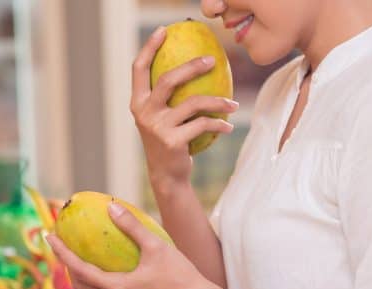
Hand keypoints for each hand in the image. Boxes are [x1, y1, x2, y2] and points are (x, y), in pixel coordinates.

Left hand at [47, 203, 215, 288]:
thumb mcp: (156, 245)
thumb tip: (111, 206)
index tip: (50, 237)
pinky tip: (102, 267)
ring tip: (76, 255)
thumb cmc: (180, 274)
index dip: (62, 253)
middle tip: (60, 244)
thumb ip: (131, 226)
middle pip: (80, 285)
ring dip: (81, 275)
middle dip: (66, 265)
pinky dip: (96, 281)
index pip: (79, 270)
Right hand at [131, 27, 237, 192]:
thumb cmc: (168, 141)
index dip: (149, 48)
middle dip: (192, 66)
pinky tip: (228, 127)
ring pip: (192, 103)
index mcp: (138, 104)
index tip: (163, 30)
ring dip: (218, 102)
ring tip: (233, 105)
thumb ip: (166, 97)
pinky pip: (202, 124)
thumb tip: (192, 65)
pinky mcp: (172, 141)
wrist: (167, 176)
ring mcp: (157, 128)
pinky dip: (219, 124)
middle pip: (168, 80)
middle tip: (212, 60)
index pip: (138, 69)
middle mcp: (144, 113)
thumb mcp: (161, 118)